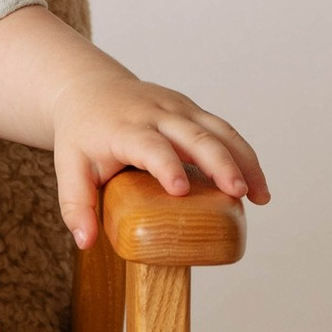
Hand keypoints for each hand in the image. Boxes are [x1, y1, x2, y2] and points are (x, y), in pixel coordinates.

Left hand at [49, 65, 263, 247]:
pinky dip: (244, 155)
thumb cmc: (82, 134)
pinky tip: (257, 184)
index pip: (150, 145)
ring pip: (219, 130)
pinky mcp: (193, 111)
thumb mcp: (70, 168)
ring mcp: (179, 109)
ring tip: (261, 196)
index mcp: (126, 128)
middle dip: (221, 163)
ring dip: (244, 160)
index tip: (181, 191)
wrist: (91, 89)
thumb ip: (75, 205)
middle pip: (196, 135)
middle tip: (238, 193)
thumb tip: (86, 242)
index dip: (167, 166)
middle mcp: (157, 115)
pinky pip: (224, 130)